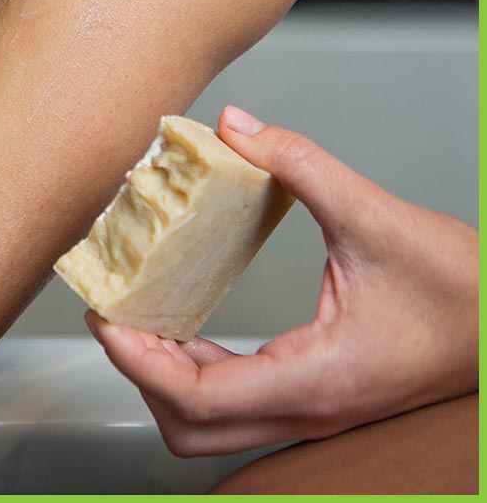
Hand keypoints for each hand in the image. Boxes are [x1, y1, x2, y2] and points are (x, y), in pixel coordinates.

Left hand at [86, 106, 477, 456]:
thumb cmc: (463, 290)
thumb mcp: (374, 215)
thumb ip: (298, 164)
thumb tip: (236, 126)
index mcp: (317, 379)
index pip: (198, 398)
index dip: (137, 361)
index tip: (104, 316)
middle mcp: (307, 407)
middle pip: (189, 427)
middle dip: (139, 374)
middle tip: (112, 313)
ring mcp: (311, 408)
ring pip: (209, 422)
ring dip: (163, 374)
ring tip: (136, 314)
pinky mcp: (314, 393)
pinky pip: (234, 399)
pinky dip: (194, 368)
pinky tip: (184, 323)